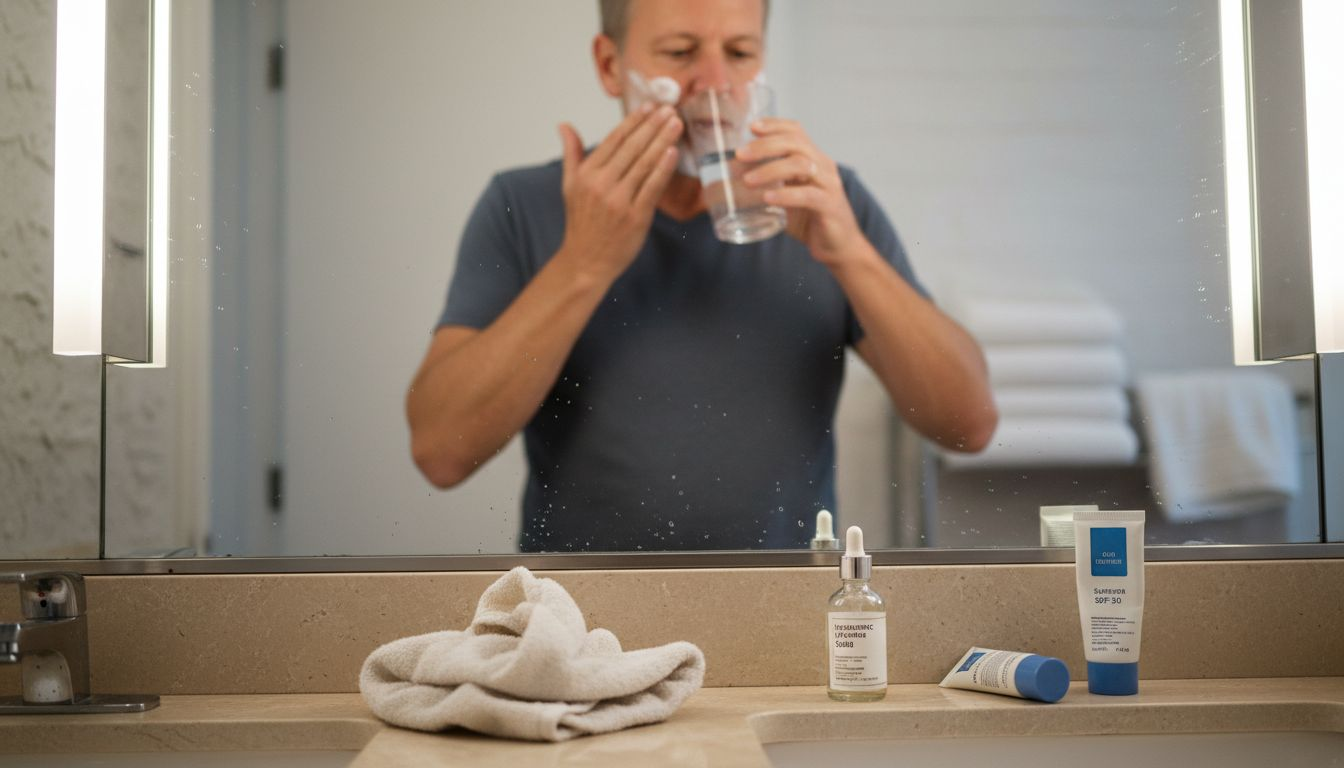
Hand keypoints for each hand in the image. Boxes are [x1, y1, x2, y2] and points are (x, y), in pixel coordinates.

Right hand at [556, 104, 681, 281]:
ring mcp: (619, 200)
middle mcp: (601, 184)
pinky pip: (652, 187)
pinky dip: (663, 168)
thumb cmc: (581, 223)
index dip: (633, 121)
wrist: (586, 261)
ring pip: (644, 163)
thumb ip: (572, 154)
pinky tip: (673, 152)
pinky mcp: (636, 216)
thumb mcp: (569, 186)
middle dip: (652, 126)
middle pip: (631, 148)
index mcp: (586, 174)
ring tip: (676, 123)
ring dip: (662, 141)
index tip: (648, 106)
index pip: (614, 140)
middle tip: (669, 108)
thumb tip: (564, 126)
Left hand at [737, 118, 865, 266]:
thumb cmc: (808, 220)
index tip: (751, 127)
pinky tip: (768, 198)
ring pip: (801, 165)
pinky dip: (786, 194)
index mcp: (813, 159)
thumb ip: (765, 186)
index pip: (796, 131)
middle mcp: (823, 166)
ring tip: (747, 180)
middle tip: (740, 155)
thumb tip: (727, 181)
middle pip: (795, 143)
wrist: (839, 247)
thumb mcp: (785, 196)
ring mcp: (829, 185)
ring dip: (771, 169)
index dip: (774, 125)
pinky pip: (808, 195)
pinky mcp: (830, 206)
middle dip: (765, 145)